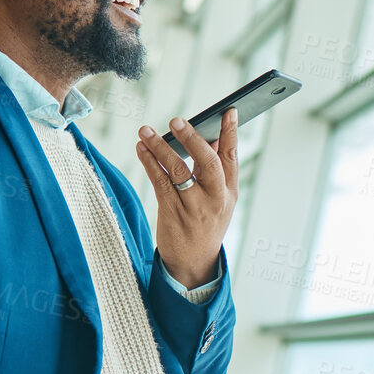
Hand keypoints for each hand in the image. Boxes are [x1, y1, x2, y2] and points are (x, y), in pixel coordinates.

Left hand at [134, 108, 238, 287]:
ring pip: (177, 170)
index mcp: (229, 192)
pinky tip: (141, 149)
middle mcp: (214, 198)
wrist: (193, 262)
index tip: (228, 111)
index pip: (231, 157)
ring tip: (146, 131)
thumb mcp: (220, 201)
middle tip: (176, 120)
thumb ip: (217, 172)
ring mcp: (194, 206)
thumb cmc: (205, 224)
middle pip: (206, 161)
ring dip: (160, 147)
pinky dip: (149, 162)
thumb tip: (212, 137)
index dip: (231, 133)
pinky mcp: (172, 212)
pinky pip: (160, 182)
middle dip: (191, 138)